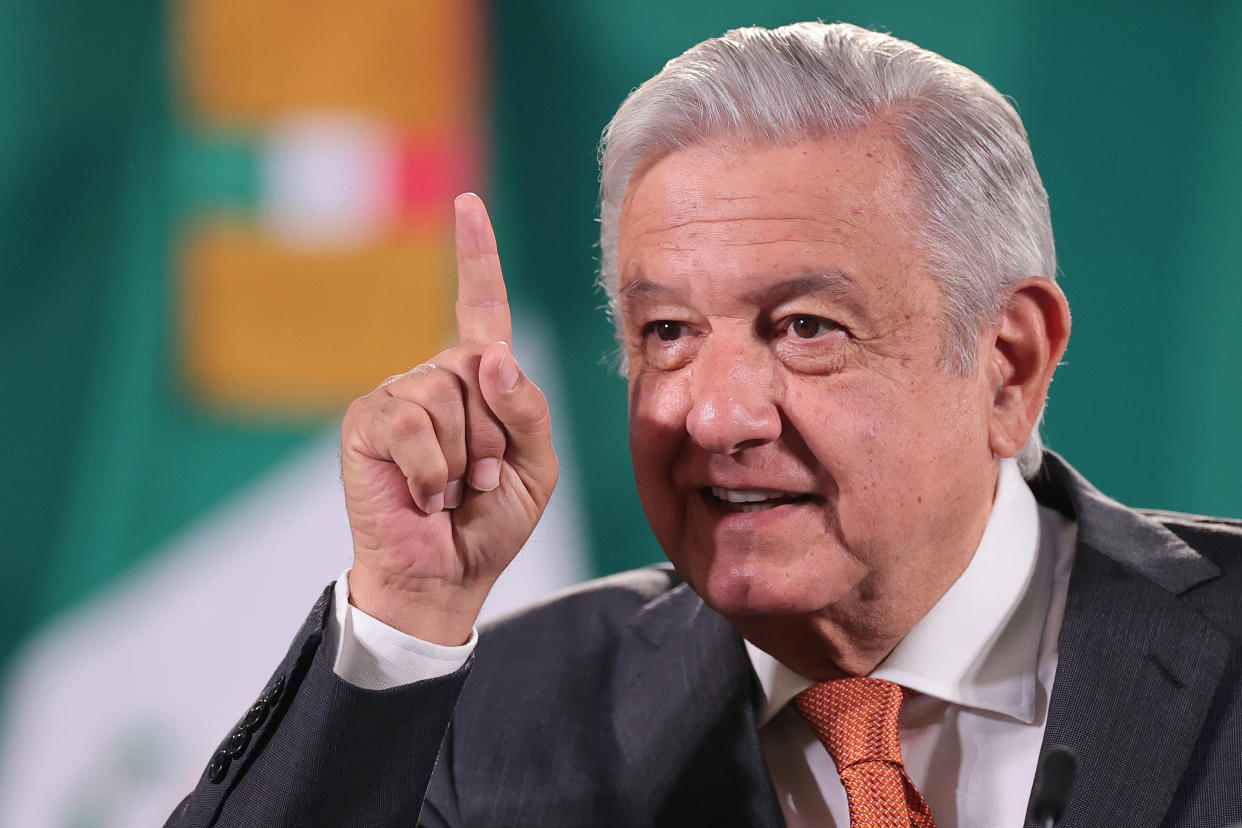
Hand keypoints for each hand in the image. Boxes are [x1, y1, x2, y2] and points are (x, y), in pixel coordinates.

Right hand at [339, 194, 557, 643]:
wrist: (447, 576)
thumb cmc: (490, 521)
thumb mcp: (536, 464)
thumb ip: (526, 407)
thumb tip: (489, 355)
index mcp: (478, 382)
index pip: (480, 307)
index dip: (476, 256)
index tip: (467, 205)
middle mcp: (434, 379)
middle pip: (481, 363)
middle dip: (497, 432)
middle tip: (481, 478)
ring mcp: (397, 397)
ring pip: (450, 395)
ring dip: (466, 458)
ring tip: (452, 489)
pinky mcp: (367, 423)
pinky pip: (415, 425)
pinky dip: (434, 470)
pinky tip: (424, 495)